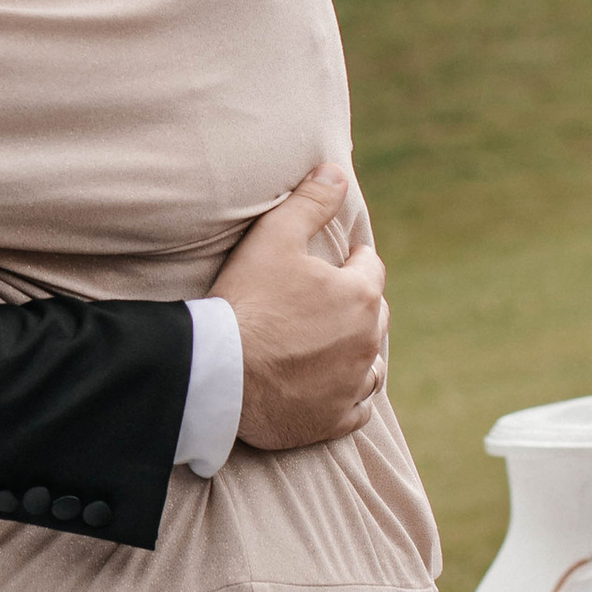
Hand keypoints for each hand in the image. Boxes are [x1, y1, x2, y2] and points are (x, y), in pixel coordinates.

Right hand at [217, 165, 388, 453]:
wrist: (218, 372)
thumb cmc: (245, 301)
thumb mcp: (273, 238)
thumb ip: (310, 202)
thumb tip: (336, 171)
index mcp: (359, 296)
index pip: (369, 267)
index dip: (349, 261)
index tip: (330, 264)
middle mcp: (366, 343)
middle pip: (373, 314)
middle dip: (354, 305)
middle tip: (320, 302)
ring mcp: (352, 385)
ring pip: (371, 364)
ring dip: (355, 352)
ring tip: (326, 346)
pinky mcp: (334, 420)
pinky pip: (357, 407)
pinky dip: (346, 395)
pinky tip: (326, 386)